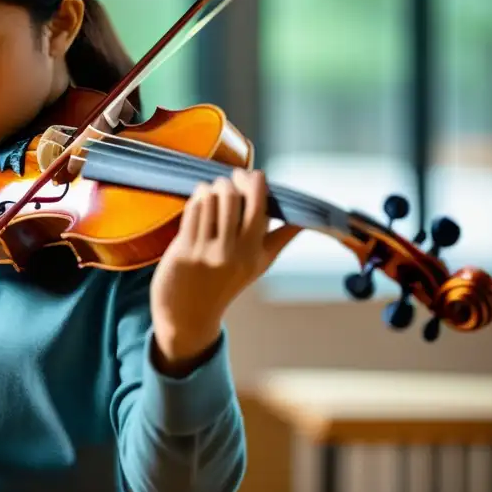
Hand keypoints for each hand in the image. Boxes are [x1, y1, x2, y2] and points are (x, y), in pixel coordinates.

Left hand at [150, 169, 300, 374]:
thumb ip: (280, 238)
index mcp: (256, 253)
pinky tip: (198, 200)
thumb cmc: (225, 284)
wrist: (189, 315)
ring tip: (211, 191)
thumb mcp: (259, 265)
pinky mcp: (185, 250)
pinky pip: (193, 210)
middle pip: (234, 196)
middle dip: (231, 181)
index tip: (251, 175)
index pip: (261, 205)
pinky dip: (196, 198)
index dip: (255, 182)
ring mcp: (208, 252)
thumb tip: (307, 219)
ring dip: (210, 188)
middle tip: (228, 181)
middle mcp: (234, 253)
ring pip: (211, 199)